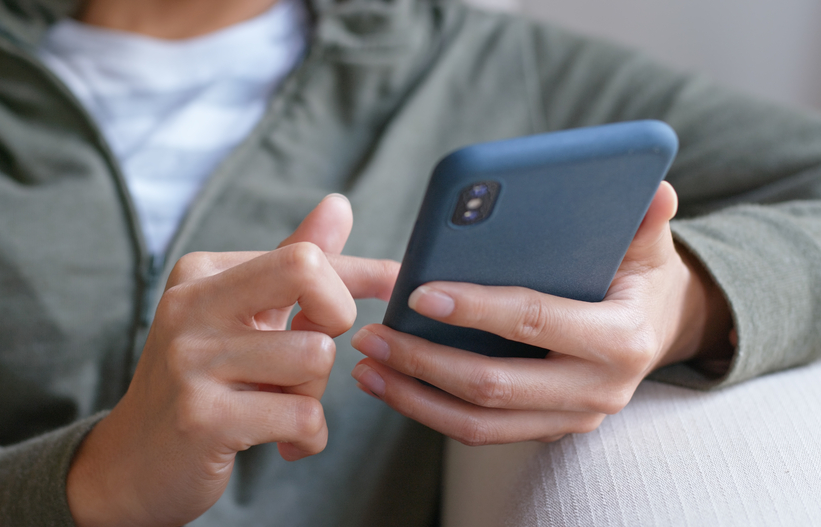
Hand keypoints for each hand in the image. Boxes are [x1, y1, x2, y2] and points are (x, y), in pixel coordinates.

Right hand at [66, 195, 398, 525]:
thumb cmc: (201, 382)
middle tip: (310, 354)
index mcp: (200, 273)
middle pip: (310, 275)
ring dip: (314, 393)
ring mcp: (192, 362)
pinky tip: (282, 442)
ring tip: (278, 407)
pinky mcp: (203, 419)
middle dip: (335, 318)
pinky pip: (303, 416)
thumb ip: (291, 260)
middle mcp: (190, 307)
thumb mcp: (240, 314)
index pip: (303, 254)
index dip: (361, 272)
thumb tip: (339, 205)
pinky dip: (309, 437)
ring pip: (315, 355)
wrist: (133, 463)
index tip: (397, 281)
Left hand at [350, 182, 733, 444]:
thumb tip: (655, 188)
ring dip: (413, 397)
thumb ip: (646, 219)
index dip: (475, 309)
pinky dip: (429, 411)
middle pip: (494, 386)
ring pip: (479, 424)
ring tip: (366, 366)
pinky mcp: (545, 430)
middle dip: (424, 362)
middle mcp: (597, 391)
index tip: (419, 294)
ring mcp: (570, 419)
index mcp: (621, 340)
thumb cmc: (641, 279)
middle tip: (370, 336)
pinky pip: (480, 432)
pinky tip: (390, 382)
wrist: (661, 332)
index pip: (534, 322)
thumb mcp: (650, 246)